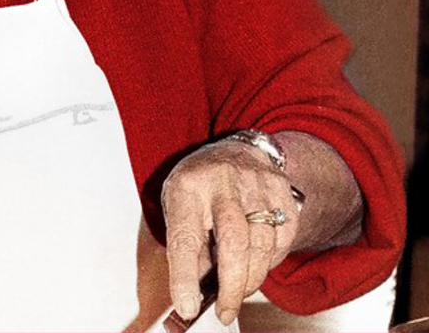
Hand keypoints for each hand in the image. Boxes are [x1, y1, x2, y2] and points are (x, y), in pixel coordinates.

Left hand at [162, 138, 301, 325]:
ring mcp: (257, 186)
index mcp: (187, 187)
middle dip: (231, 285)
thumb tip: (191, 296)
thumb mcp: (179, 208)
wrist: (237, 151)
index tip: (186, 307)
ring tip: (237, 292)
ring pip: (262, 245)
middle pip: (234, 242)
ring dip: (251, 278)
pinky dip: (269, 263)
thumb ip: (186, 248)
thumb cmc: (200, 187)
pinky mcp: (284, 194)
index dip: (185, 276)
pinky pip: (283, 241)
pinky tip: (256, 267)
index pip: (185, 238)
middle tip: (225, 312)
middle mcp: (223, 183)